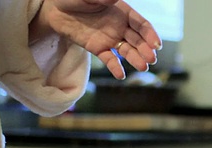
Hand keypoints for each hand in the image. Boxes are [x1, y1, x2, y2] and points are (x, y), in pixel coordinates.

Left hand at [33, 0, 161, 79]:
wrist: (55, 8)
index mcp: (123, 12)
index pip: (142, 25)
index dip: (150, 34)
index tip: (156, 45)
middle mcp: (120, 27)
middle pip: (138, 40)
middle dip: (146, 50)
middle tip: (151, 59)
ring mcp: (110, 38)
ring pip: (127, 51)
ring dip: (136, 59)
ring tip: (143, 67)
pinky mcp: (98, 48)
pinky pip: (109, 59)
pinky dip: (115, 67)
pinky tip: (121, 75)